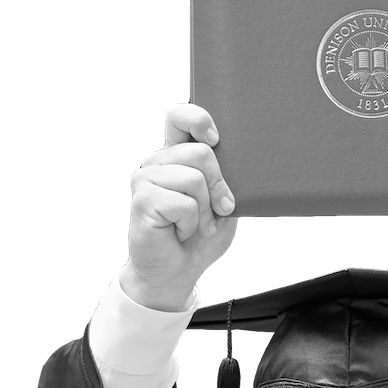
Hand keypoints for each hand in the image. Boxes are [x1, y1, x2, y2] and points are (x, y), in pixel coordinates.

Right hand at [124, 102, 237, 310]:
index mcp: (177, 157)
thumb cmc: (197, 238)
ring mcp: (148, 180)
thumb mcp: (224, 205)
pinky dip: (191, 223)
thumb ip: (228, 182)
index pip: (180, 117)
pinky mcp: (144, 201)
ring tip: (196, 224)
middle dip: (220, 186)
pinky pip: (184, 203)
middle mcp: (159, 163)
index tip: (216, 139)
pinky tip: (181, 231)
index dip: (199, 119)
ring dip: (205, 211)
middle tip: (217, 210)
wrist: (177, 271)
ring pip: (194, 179)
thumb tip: (243, 165)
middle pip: (200, 152)